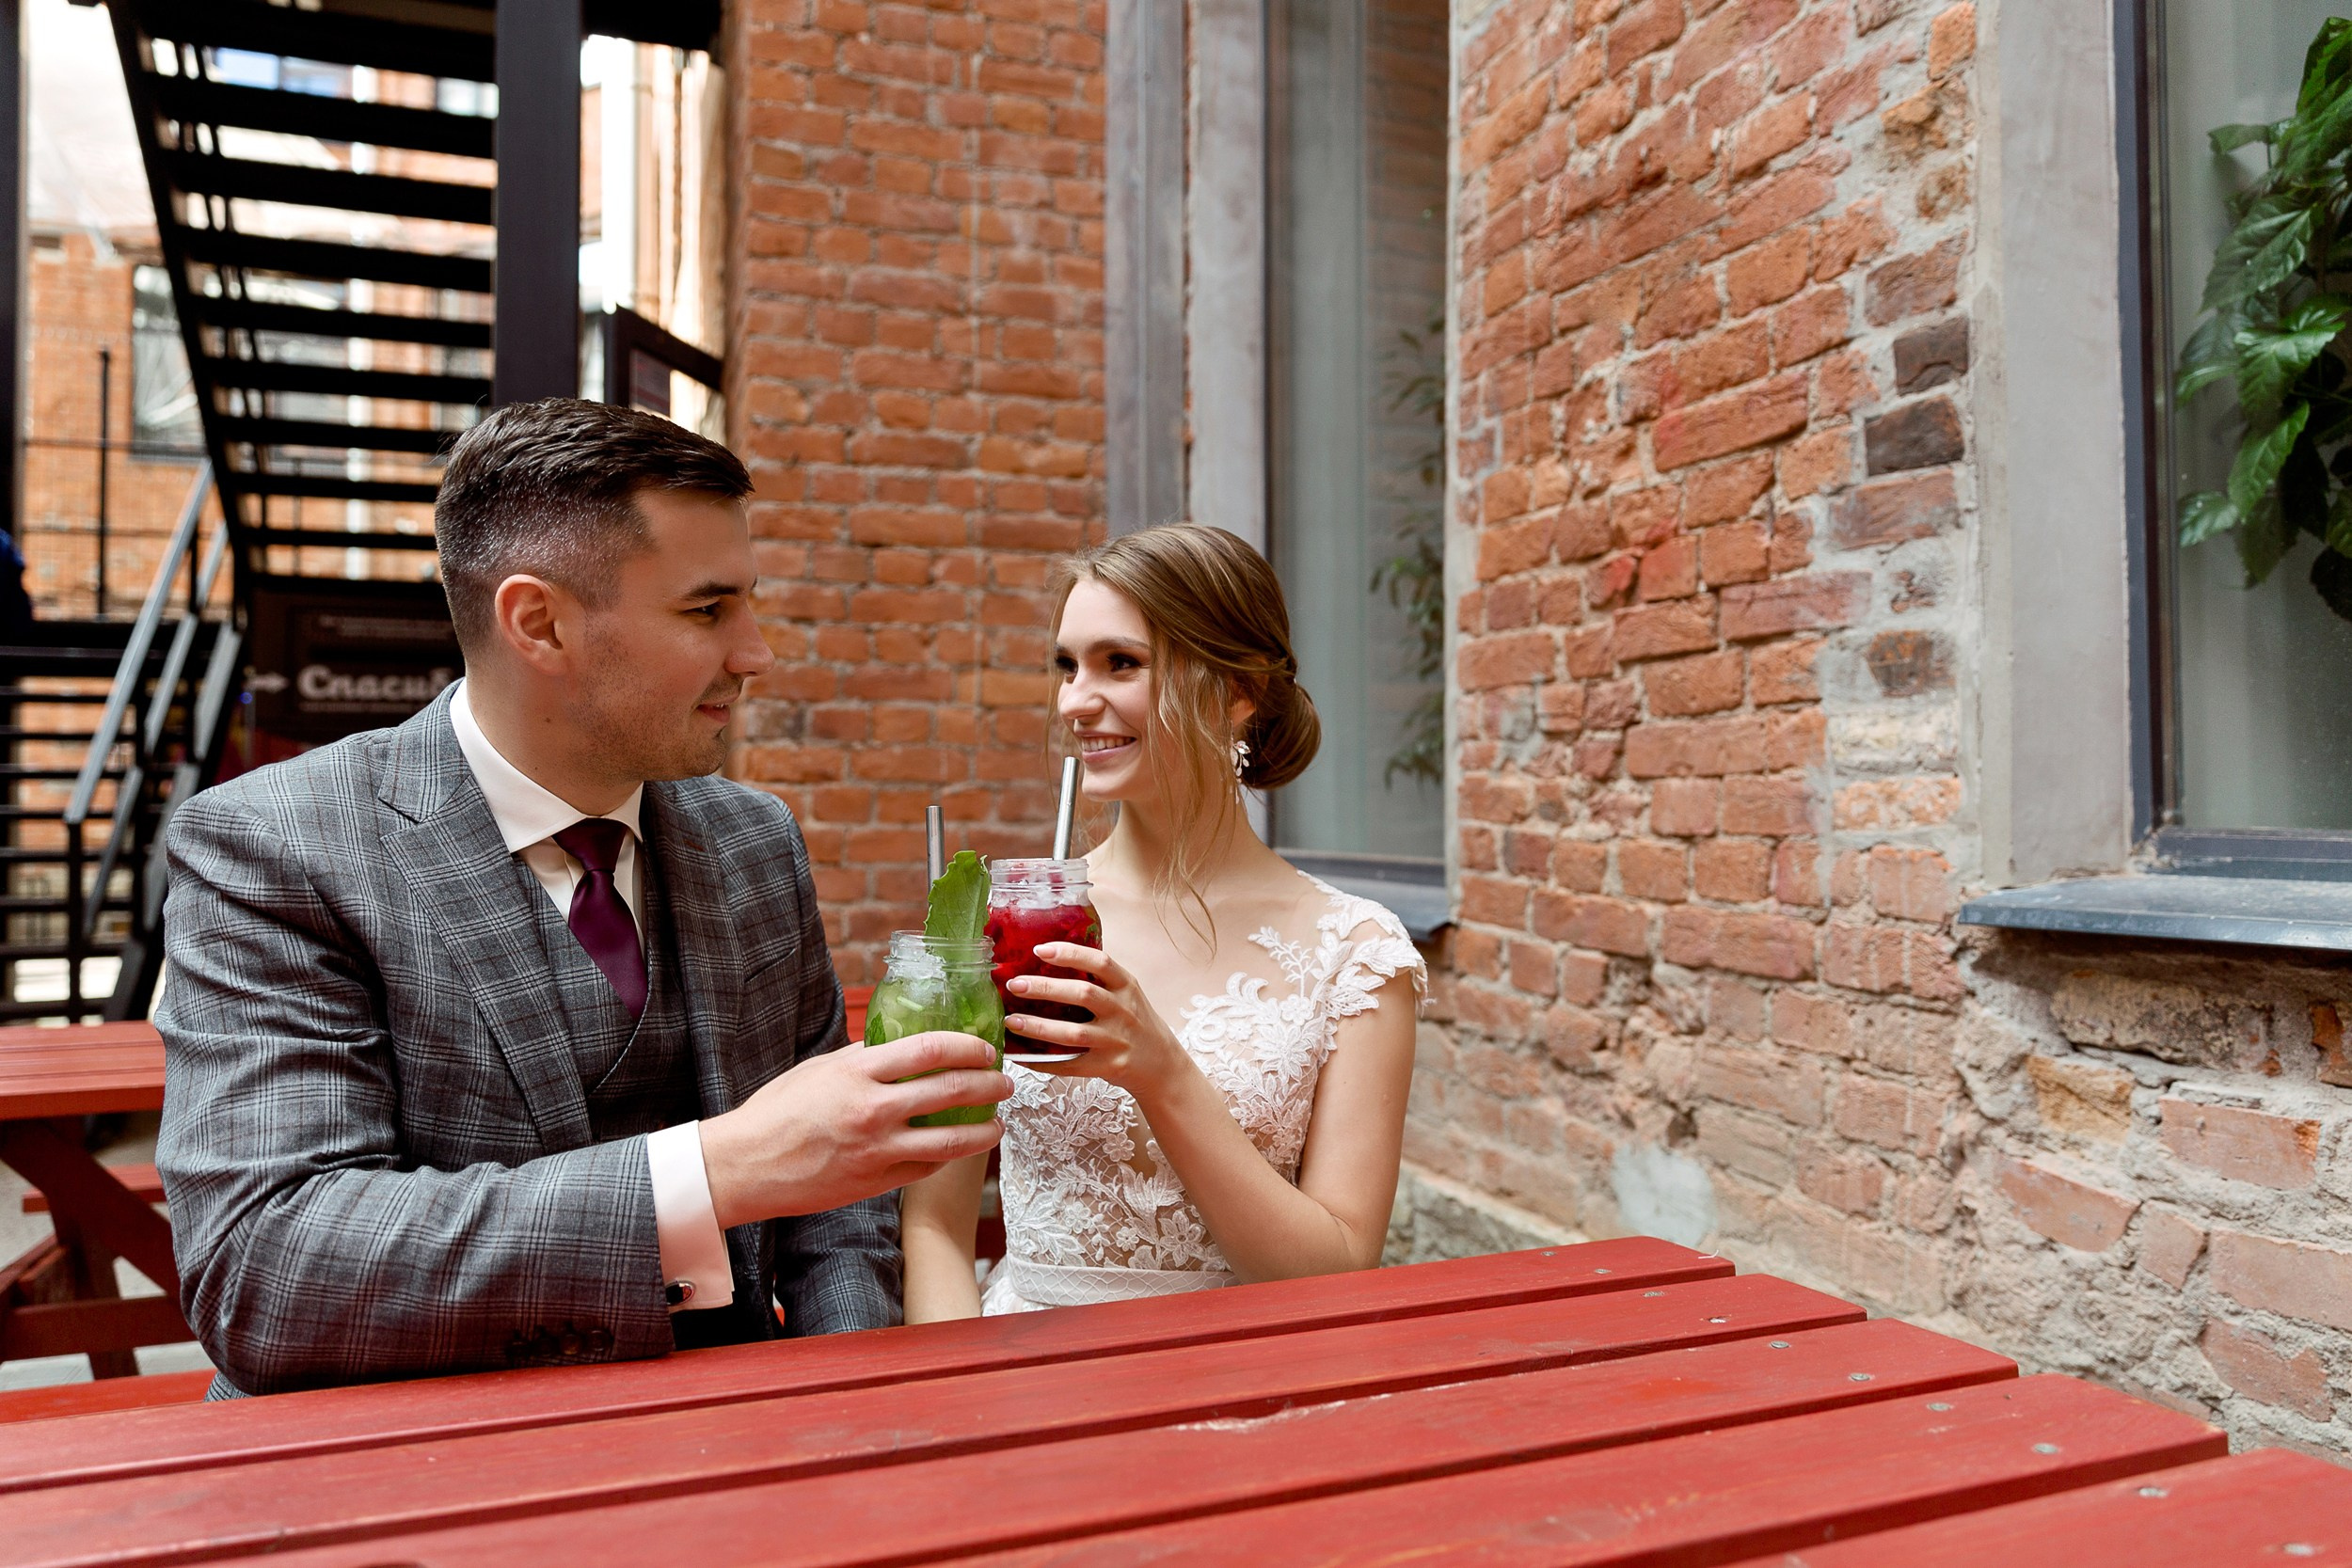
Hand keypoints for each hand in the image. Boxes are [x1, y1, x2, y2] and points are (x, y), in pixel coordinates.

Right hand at [699, 1032, 1009, 1228]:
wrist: (746, 1166)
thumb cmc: (777, 1112)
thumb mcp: (819, 1069)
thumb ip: (863, 1057)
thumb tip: (902, 1044)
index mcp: (857, 1073)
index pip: (930, 1049)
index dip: (967, 1046)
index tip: (985, 1048)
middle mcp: (872, 1110)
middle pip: (951, 1091)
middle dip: (989, 1085)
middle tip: (1004, 1082)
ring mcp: (876, 1150)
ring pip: (950, 1140)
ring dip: (984, 1130)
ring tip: (998, 1124)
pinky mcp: (875, 1182)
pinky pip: (925, 1168)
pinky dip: (947, 1157)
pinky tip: (958, 1149)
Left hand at [1005, 944, 1189, 1100]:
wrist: (1161, 1064)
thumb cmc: (1134, 1022)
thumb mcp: (1126, 993)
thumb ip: (1099, 978)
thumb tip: (1049, 956)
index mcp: (1126, 986)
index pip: (1100, 962)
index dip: (1070, 954)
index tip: (1040, 950)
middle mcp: (1123, 1011)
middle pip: (1083, 994)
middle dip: (1045, 988)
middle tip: (1015, 985)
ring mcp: (1116, 1041)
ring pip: (1074, 1033)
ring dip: (1039, 1027)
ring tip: (1011, 1022)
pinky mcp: (1108, 1066)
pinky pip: (1071, 1065)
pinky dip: (1044, 1062)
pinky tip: (1022, 1056)